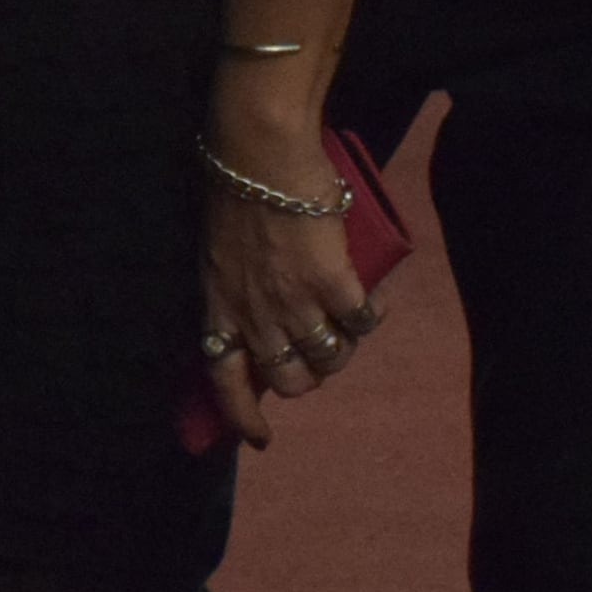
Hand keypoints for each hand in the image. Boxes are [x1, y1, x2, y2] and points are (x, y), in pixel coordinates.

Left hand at [196, 135, 379, 447]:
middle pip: (286, 380)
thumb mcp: (218, 250)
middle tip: (317, 355)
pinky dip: (370, 318)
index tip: (260, 438)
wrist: (259, 153)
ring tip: (347, 327)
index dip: (241, 415)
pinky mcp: (331, 283)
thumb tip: (258, 309)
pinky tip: (373, 304)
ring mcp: (293, 302)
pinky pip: (359, 322)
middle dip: (305, 378)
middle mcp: (253, 314)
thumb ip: (235, 284)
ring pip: (327, 359)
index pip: (223, 379)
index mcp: (218, 304)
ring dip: (341, 350)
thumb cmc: (235, 189)